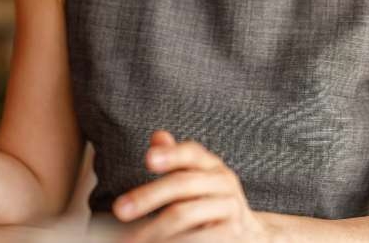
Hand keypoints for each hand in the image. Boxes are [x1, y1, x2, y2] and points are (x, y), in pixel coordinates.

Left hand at [113, 130, 269, 242]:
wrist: (249, 235)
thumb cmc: (210, 202)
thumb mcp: (195, 178)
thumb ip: (174, 159)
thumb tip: (157, 136)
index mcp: (211, 165)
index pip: (191, 152)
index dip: (171, 154)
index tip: (148, 160)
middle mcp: (223, 181)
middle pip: (182, 183)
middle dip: (148, 196)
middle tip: (119, 210)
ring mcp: (229, 208)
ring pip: (186, 213)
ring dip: (154, 226)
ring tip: (131, 238)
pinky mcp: (231, 233)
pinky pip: (199, 237)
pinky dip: (175, 240)